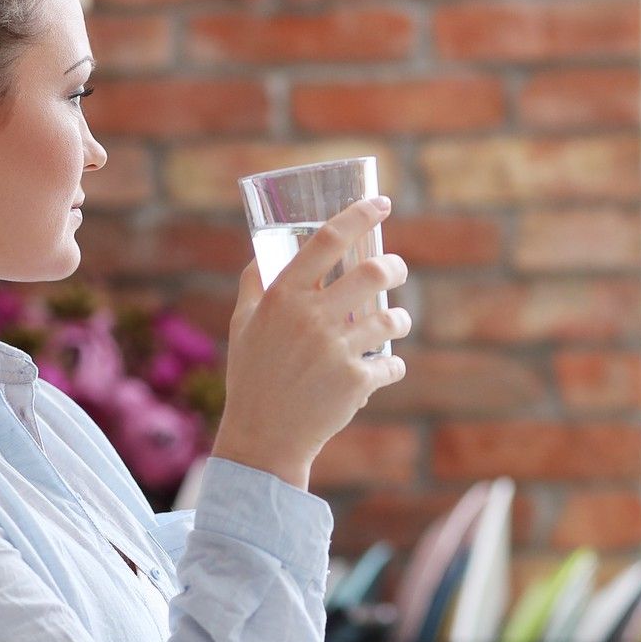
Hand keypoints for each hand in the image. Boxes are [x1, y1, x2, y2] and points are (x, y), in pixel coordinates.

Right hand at [213, 196, 411, 487]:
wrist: (263, 438)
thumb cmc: (252, 378)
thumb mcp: (241, 326)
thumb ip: (253, 286)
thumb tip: (260, 251)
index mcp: (282, 297)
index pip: (326, 241)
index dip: (358, 215)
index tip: (380, 202)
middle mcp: (310, 318)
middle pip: (372, 273)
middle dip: (394, 267)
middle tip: (395, 270)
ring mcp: (335, 350)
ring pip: (391, 318)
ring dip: (399, 318)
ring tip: (394, 321)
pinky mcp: (355, 382)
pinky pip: (391, 364)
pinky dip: (392, 367)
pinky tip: (384, 370)